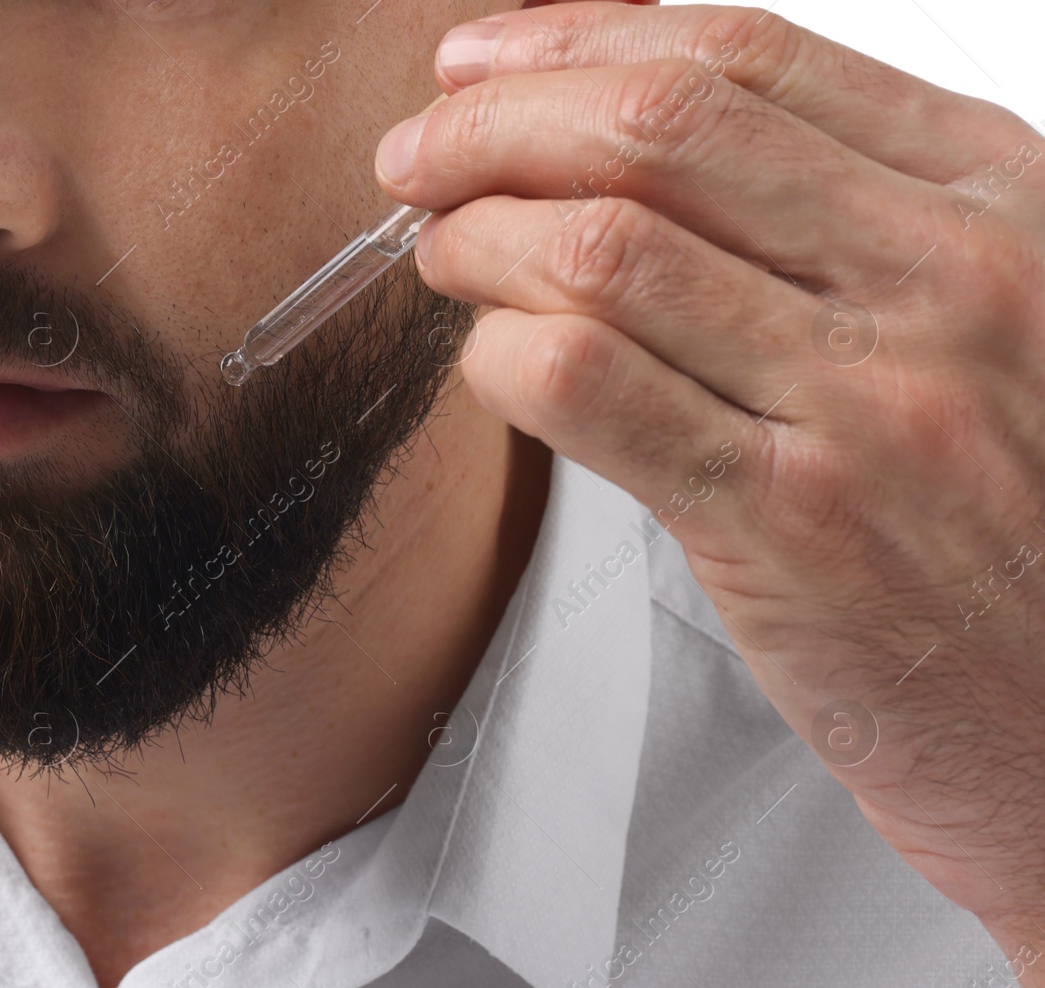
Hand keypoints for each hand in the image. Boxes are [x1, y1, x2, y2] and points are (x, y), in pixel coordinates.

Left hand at [375, 0, 1044, 987]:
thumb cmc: (1020, 520)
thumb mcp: (990, 324)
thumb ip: (843, 228)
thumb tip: (622, 152)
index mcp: (993, 199)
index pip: (744, 59)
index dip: (574, 40)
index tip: (478, 60)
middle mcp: (941, 279)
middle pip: (657, 128)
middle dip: (494, 121)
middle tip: (416, 156)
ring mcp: (867, 402)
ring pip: (606, 249)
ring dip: (478, 237)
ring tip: (442, 256)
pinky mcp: (789, 526)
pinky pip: (587, 385)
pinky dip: (500, 354)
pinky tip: (493, 363)